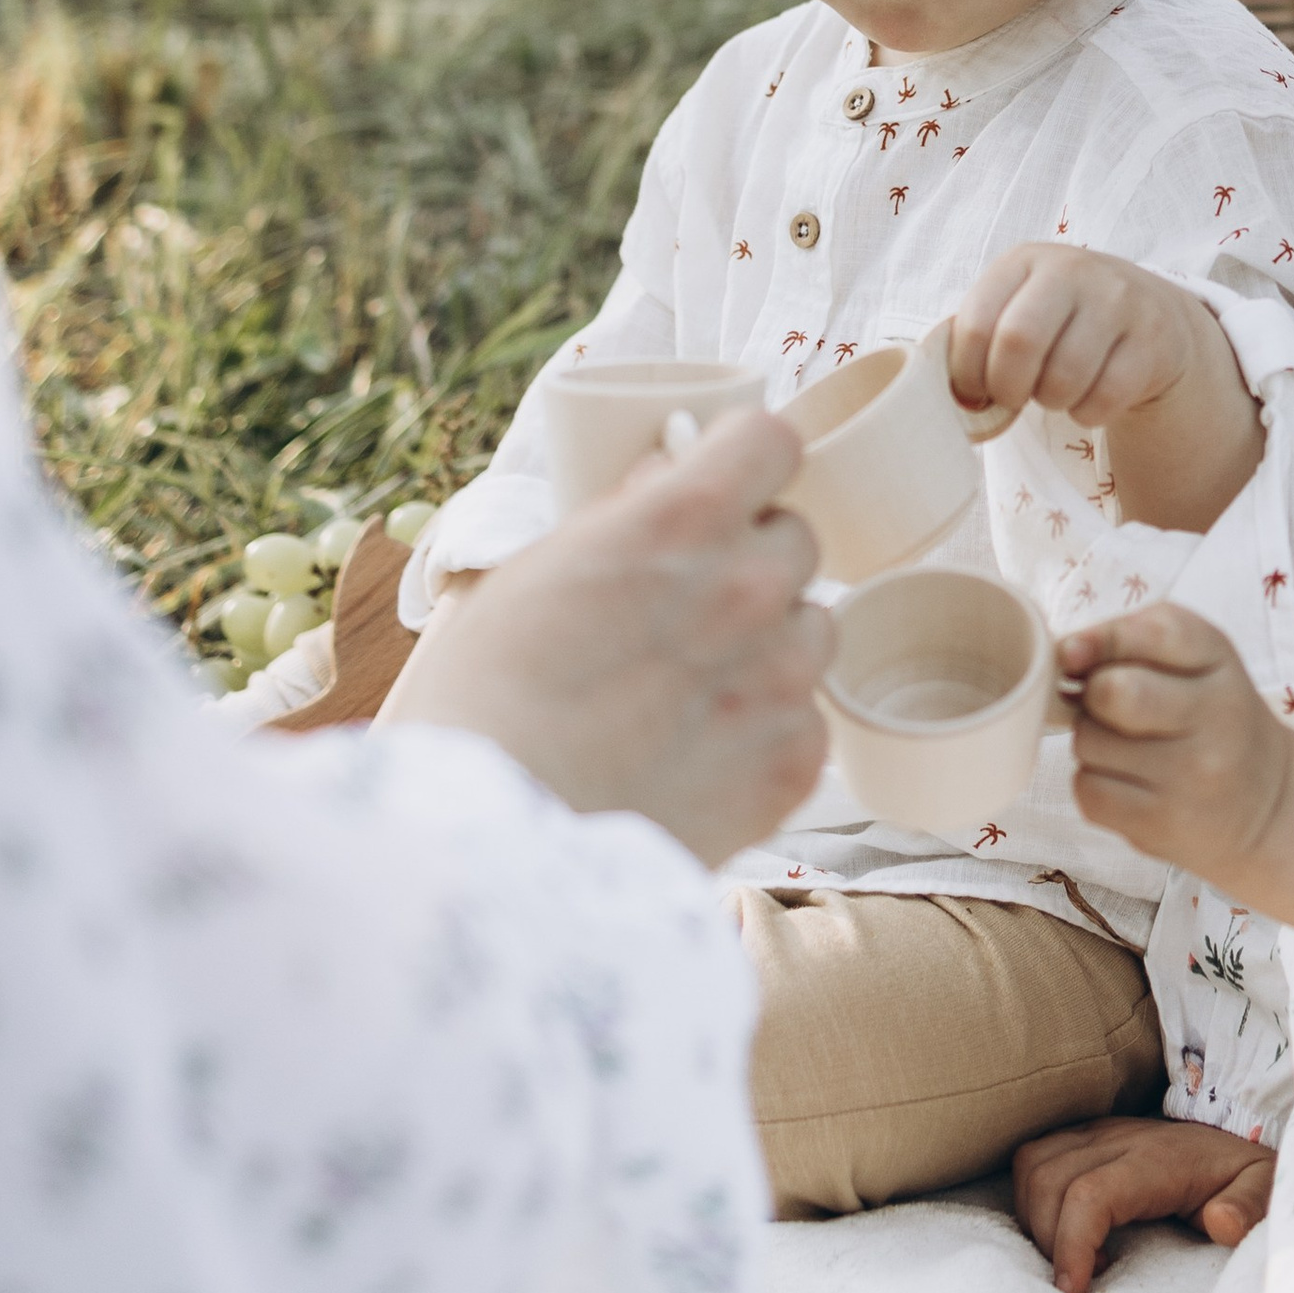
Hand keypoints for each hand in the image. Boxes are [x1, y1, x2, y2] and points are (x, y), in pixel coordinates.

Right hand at [381, 406, 832, 868]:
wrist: (488, 851)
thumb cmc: (482, 705)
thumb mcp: (534, 571)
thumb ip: (624, 517)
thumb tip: (668, 477)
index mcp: (681, 521)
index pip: (772, 441)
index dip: (746, 458)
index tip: (726, 479)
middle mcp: (749, 589)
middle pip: (796, 539)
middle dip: (750, 558)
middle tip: (687, 605)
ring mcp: (782, 678)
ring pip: (811, 628)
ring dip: (768, 643)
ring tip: (687, 689)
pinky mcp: (794, 763)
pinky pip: (807, 717)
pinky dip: (766, 728)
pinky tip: (697, 752)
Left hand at [948, 244, 1262, 534]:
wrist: (1147, 314)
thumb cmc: (1060, 320)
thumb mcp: (1017, 307)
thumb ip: (980, 339)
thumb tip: (953, 397)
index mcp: (1024, 261)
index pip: (976, 323)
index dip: (966, 373)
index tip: (973, 391)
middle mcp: (1072, 270)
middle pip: (1019, 342)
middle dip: (1007, 388)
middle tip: (1013, 398)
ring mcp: (1118, 301)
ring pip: (1064, 377)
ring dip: (1050, 402)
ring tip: (1054, 390)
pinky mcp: (1152, 340)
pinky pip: (1105, 398)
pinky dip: (1088, 413)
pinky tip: (1088, 396)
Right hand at [1012, 1114, 1274, 1292]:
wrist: (1233, 1138)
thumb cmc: (1241, 1176)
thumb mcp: (1263, 1191)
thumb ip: (1248, 1208)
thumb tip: (1221, 1224)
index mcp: (1157, 1160)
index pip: (1090, 1193)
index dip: (1071, 1242)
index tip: (1074, 1290)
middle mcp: (1118, 1139)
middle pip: (1049, 1181)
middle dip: (1050, 1240)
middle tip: (1083, 1279)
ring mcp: (1097, 1134)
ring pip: (1032, 1166)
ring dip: (1037, 1219)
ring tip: (1073, 1257)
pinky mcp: (1083, 1136)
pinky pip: (1033, 1158)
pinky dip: (1033, 1199)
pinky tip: (1064, 1232)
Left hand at [1066, 605, 1293, 970]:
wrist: (1269, 805)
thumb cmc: (1213, 715)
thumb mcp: (1195, 659)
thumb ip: (1128, 638)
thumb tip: (1063, 654)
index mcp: (1218, 660)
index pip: (1154, 633)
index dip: (1101, 640)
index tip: (1075, 654)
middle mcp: (1214, 718)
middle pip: (1112, 693)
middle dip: (1092, 695)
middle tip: (1108, 705)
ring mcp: (1190, 778)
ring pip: (1088, 743)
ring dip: (1092, 741)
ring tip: (1130, 747)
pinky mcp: (1162, 825)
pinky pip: (1087, 791)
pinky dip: (1094, 784)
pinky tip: (1129, 782)